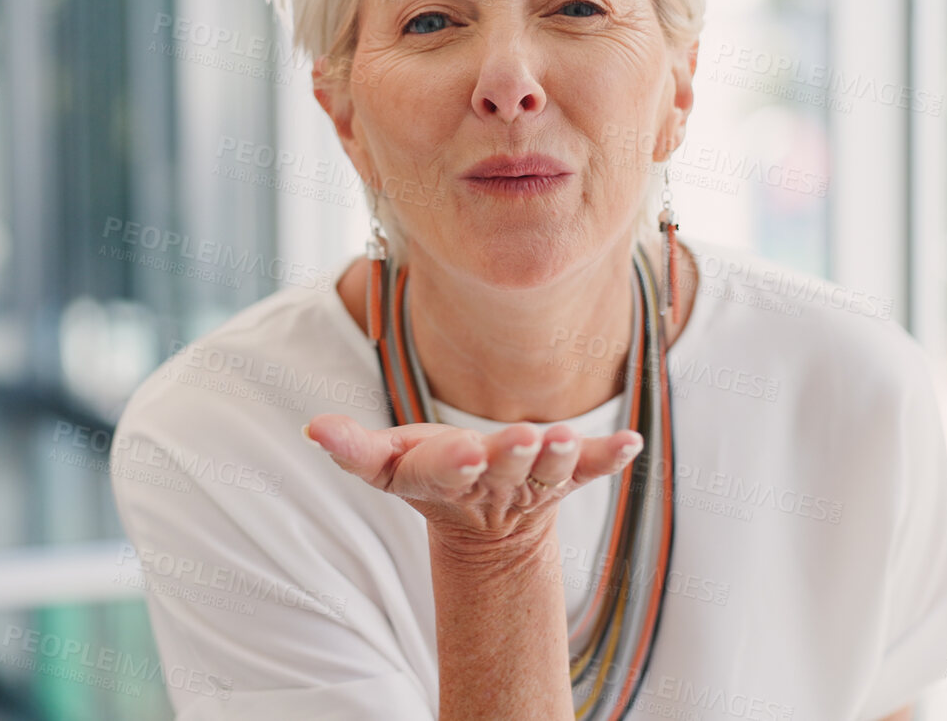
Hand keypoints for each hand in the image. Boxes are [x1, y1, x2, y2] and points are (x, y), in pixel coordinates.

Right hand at [302, 414, 643, 548]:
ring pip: (551, 471)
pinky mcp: (567, 473)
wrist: (483, 518)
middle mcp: (494, 480)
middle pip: (506, 468)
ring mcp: (534, 479)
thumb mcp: (386, 464)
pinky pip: (593, 467)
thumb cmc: (429, 471)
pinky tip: (633, 444)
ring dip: (561, 455)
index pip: (447, 469)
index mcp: (446, 475)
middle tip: (526, 437)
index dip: (457, 462)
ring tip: (567, 438)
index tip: (465, 451)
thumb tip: (313, 429)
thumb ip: (354, 449)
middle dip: (516, 454)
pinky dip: (612, 458)